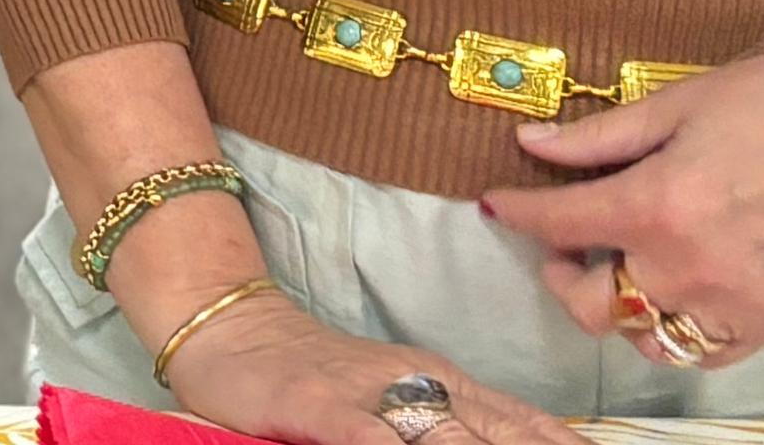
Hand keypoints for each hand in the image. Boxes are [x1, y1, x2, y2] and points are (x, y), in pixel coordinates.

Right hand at [152, 284, 579, 444]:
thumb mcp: (396, 396)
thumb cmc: (316, 379)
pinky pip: (372, 439)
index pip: (530, 425)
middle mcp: (419, 381)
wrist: (226, 330)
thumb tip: (537, 437)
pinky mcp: (320, 405)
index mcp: (445, 380)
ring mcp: (368, 392)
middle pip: (501, 436)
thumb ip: (456, 422)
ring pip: (448, 439)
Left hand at [489, 48, 763, 364]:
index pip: (559, 224)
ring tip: (616, 269)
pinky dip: (676, 331)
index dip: (517, 213)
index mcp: (657, 206)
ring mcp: (735, 303)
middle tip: (562, 245)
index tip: (498, 205)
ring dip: (618, 310)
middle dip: (561, 276)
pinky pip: (706, 352)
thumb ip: (599, 137)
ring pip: (647, 339)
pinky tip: (671, 292)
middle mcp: (689, 268)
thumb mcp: (677, 104)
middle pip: (595, 306)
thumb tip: (530, 145)